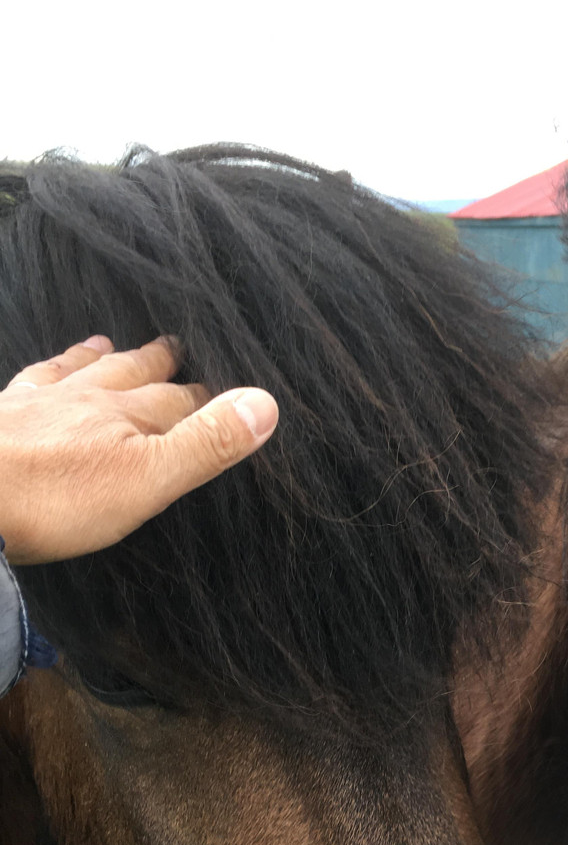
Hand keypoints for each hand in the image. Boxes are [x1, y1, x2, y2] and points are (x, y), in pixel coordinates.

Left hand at [0, 336, 277, 563]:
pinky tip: (31, 378)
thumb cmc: (57, 499)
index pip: (177, 400)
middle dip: (152, 363)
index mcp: (124, 415)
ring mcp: (32, 406)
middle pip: (126, 375)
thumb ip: (205, 444)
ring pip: (70, 373)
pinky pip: (22, 386)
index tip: (225, 389)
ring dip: (91, 359)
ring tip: (101, 344)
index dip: (204, 396)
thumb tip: (266, 403)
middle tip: (170, 345)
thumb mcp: (148, 480)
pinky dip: (37, 375)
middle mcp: (80, 399)